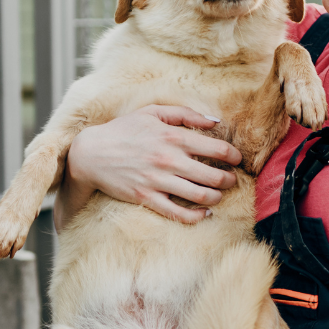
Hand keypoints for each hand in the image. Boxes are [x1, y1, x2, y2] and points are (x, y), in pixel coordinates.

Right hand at [64, 106, 242, 223]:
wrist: (91, 153)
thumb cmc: (123, 130)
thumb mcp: (152, 112)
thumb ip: (186, 113)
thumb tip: (215, 121)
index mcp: (173, 136)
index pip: (217, 149)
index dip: (234, 156)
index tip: (236, 159)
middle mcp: (169, 160)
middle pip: (214, 176)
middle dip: (230, 180)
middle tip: (232, 179)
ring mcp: (158, 181)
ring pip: (201, 196)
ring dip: (217, 197)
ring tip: (219, 194)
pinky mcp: (147, 199)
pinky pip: (179, 213)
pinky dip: (197, 216)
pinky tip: (205, 212)